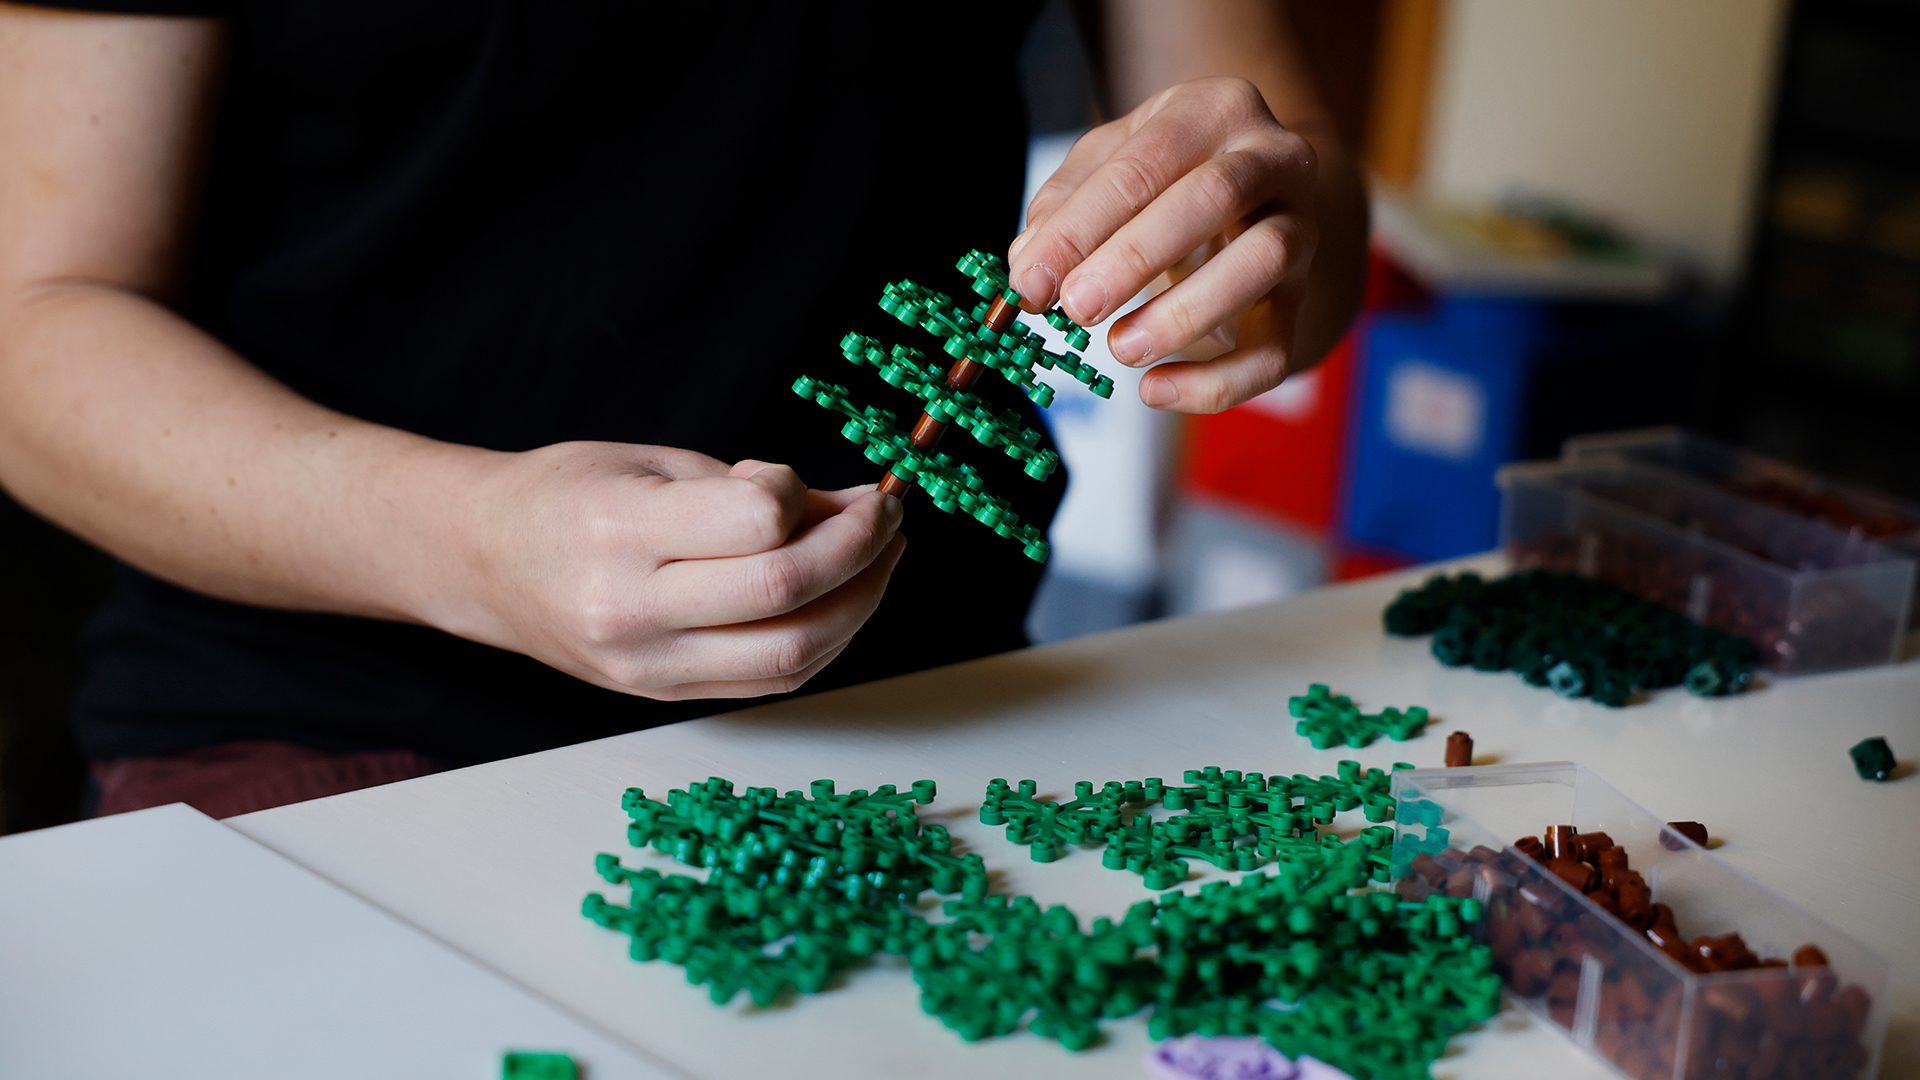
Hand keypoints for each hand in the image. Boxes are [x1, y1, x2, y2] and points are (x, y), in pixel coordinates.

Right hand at [446, 442, 904, 700]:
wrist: (481, 561)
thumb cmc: (565, 494)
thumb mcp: (655, 461)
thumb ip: (752, 487)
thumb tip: (850, 507)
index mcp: (623, 532)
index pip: (757, 523)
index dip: (809, 497)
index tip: (816, 482)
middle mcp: (634, 610)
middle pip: (786, 596)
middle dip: (861, 552)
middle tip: (886, 516)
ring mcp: (648, 666)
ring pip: (793, 655)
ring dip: (859, 604)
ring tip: (878, 558)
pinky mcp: (664, 695)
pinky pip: (772, 681)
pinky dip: (824, 640)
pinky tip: (840, 599)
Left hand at [1009, 77, 1320, 413]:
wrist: (1251, 202)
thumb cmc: (1166, 177)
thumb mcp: (1110, 165)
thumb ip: (1064, 208)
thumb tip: (1030, 269)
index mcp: (1214, 110)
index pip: (1148, 160)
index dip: (1084, 224)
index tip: (1032, 281)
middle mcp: (1272, 159)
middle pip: (1214, 197)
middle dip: (1137, 257)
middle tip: (1077, 307)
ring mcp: (1299, 228)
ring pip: (1262, 264)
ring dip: (1185, 313)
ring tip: (1121, 349)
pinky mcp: (1302, 300)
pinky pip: (1275, 349)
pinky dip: (1217, 381)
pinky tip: (1156, 392)